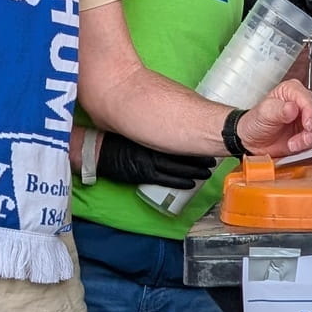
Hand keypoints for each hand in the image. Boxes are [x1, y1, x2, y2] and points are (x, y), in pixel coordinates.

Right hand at [97, 133, 217, 189]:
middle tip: (212, 159)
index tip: (208, 144)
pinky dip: (181, 182)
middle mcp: (154, 148)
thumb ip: (154, 129)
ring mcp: (149, 163)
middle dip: (199, 158)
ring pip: (178, 169)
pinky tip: (192, 183)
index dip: (196, 144)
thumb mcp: (138, 128)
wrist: (98, 149)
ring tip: (207, 172)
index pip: (180, 139)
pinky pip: (166, 180)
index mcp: (153, 135)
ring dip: (195, 171)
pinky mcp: (144, 175)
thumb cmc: (117, 137)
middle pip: (183, 154)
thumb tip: (172, 128)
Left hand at [236, 78, 311, 157]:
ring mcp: (306, 119)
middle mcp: (302, 103)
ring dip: (308, 139)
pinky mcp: (307, 133)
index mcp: (292, 90)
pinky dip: (306, 146)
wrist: (251, 140)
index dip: (310, 112)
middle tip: (303, 138)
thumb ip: (279, 110)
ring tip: (293, 143)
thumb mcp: (264, 113)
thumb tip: (292, 108)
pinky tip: (294, 146)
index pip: (308, 99)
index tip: (307, 124)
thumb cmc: (255, 121)